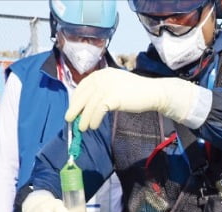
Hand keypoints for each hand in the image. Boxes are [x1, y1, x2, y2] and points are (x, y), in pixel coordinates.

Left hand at [66, 68, 199, 131]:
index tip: (73, 109)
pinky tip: (93, 126)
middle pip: (83, 95)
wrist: (152, 92)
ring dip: (84, 118)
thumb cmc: (135, 92)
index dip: (75, 99)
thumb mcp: (115, 86)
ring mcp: (107, 86)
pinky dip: (94, 120)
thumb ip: (102, 90)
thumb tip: (87, 105)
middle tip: (69, 119)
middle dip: (75, 108)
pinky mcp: (113, 97)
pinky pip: (98, 111)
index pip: (83, 86)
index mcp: (102, 73)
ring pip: (90, 105)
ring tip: (82, 128)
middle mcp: (102, 77)